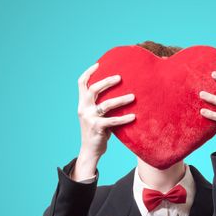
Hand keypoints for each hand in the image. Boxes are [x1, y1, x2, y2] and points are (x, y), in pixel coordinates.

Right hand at [72, 63, 135, 180]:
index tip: (99, 64)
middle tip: (120, 78)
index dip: (89, 72)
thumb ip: (102, 104)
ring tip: (133, 96)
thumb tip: (120, 91)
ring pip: (106, 105)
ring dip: (121, 99)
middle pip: (93, 89)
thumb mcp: (96, 115)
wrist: (90, 151)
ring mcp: (89, 118)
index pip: (81, 83)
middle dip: (107, 81)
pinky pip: (113, 121)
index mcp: (83, 103)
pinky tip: (134, 116)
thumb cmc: (97, 131)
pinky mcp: (97, 128)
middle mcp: (84, 108)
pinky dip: (124, 118)